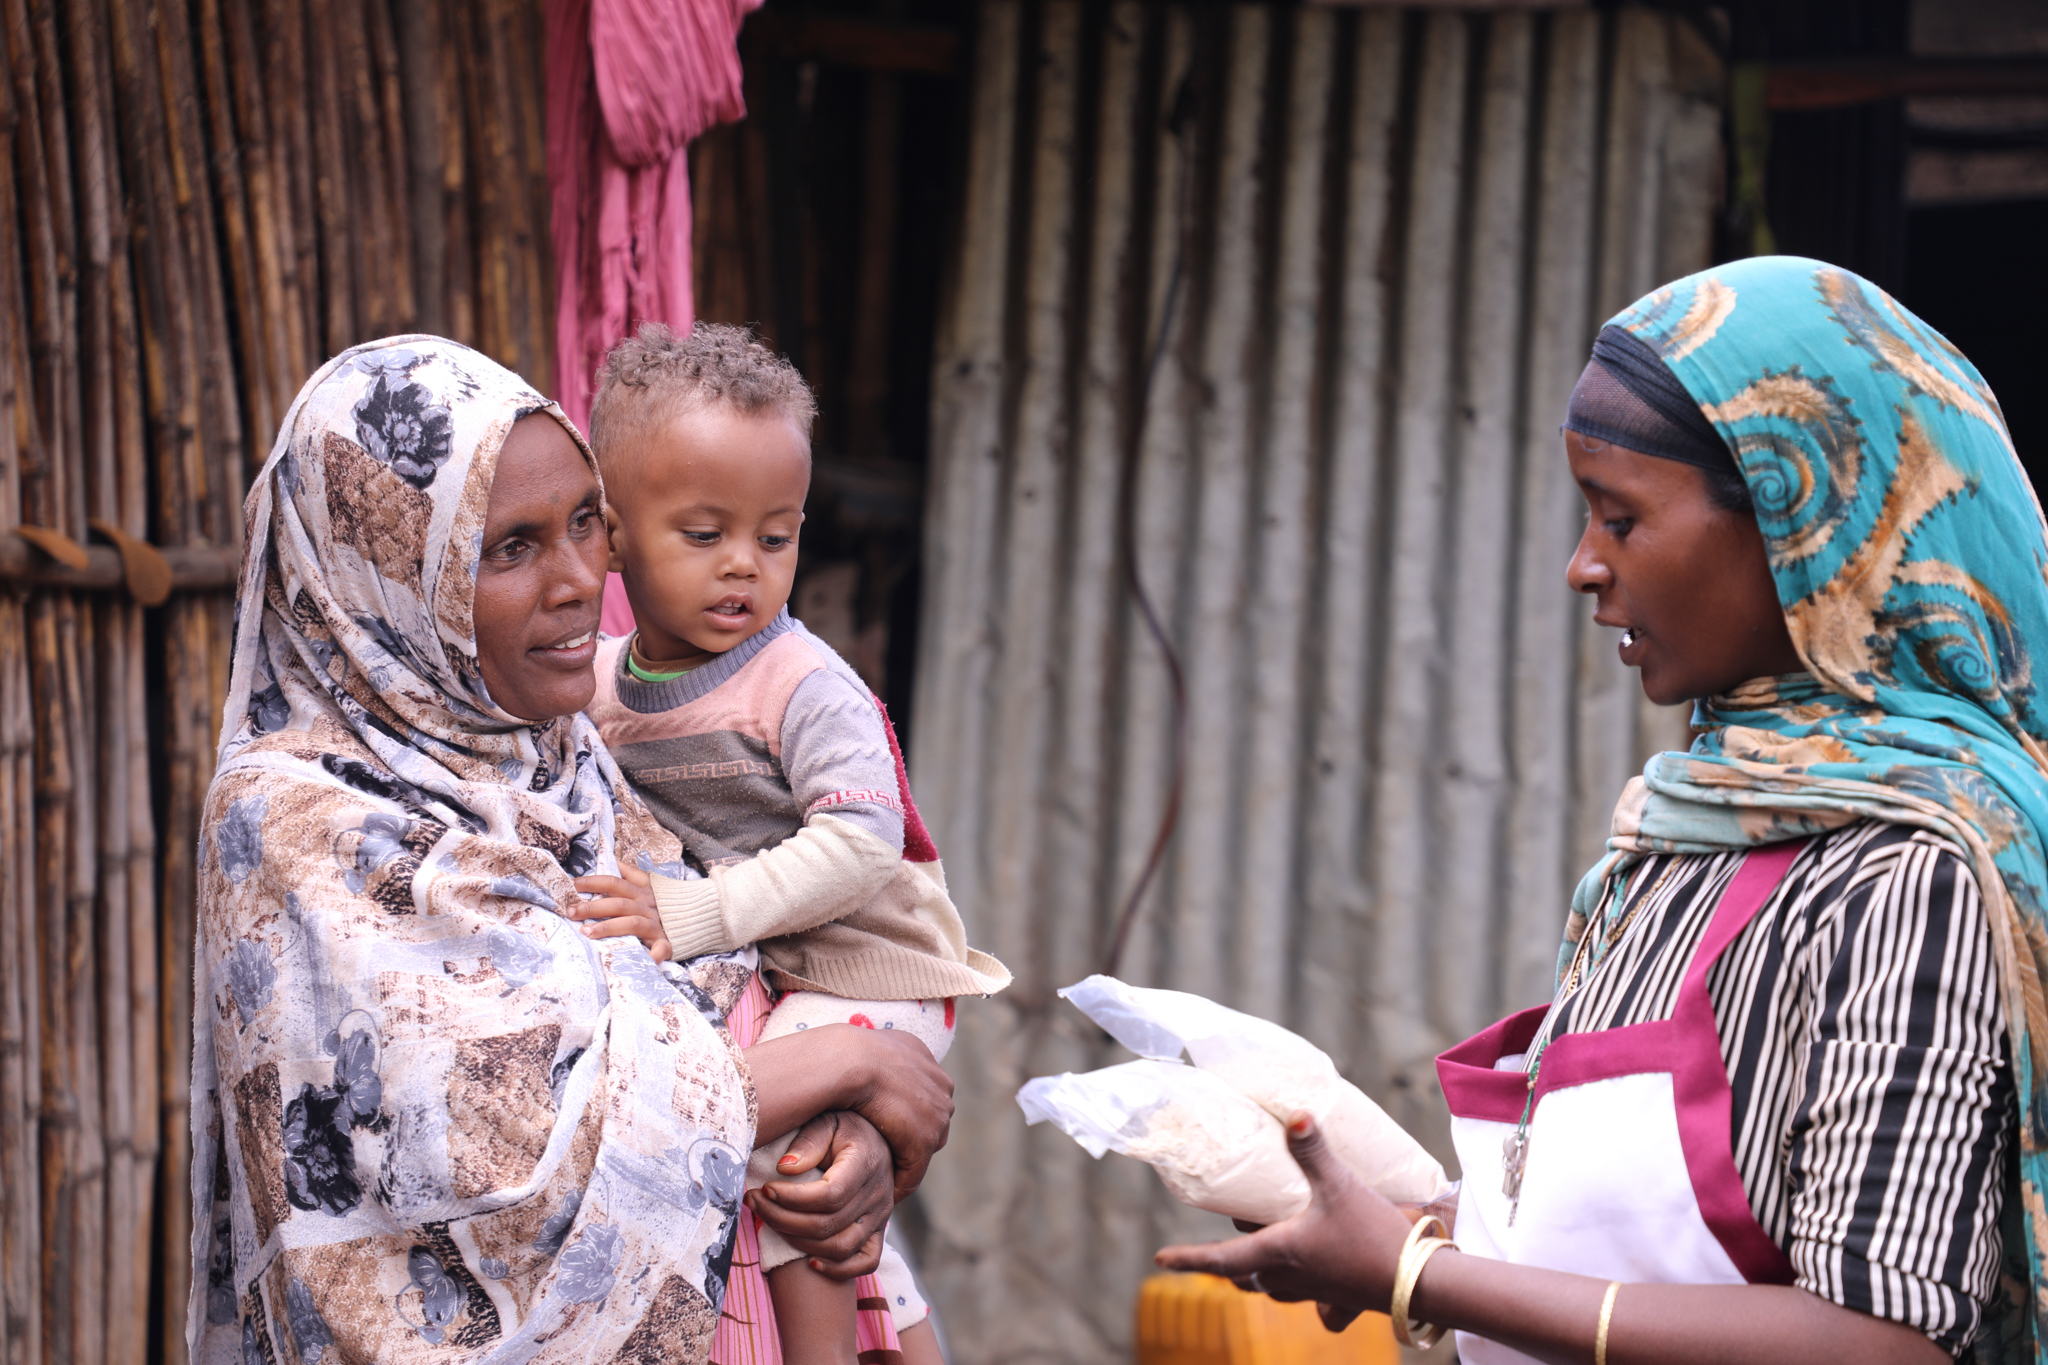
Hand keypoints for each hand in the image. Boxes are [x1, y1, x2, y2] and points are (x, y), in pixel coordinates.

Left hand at [569, 864, 668, 961]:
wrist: (699, 914)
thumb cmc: (666, 902)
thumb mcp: (651, 884)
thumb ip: (632, 874)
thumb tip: (615, 861)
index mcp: (641, 892)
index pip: (615, 883)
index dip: (594, 882)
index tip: (573, 885)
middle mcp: (647, 907)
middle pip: (618, 904)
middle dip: (593, 907)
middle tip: (571, 912)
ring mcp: (657, 925)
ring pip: (632, 923)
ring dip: (609, 927)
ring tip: (587, 932)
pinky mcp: (666, 942)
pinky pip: (660, 948)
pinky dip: (652, 955)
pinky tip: (641, 960)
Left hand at [748, 1111, 893, 1279]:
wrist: (876, 1137)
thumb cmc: (844, 1127)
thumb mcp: (827, 1120)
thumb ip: (808, 1141)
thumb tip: (784, 1168)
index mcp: (866, 1162)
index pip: (829, 1195)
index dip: (792, 1199)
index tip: (764, 1188)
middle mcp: (878, 1193)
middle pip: (828, 1224)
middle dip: (782, 1219)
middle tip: (754, 1202)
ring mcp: (881, 1216)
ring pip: (841, 1247)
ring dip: (799, 1243)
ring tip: (771, 1223)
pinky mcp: (879, 1231)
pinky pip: (866, 1262)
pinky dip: (838, 1269)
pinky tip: (810, 1262)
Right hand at [840, 1027, 953, 1203]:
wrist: (845, 1060)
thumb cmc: (835, 1056)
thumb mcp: (855, 1051)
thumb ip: (866, 1062)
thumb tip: (857, 1069)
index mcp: (919, 1053)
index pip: (920, 1093)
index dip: (900, 1113)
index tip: (880, 1127)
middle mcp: (937, 1080)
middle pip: (929, 1120)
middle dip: (909, 1136)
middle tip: (882, 1156)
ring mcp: (937, 1110)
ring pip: (923, 1147)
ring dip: (904, 1162)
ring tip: (879, 1178)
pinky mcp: (925, 1138)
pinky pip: (913, 1170)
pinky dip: (898, 1183)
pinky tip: (880, 1192)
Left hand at [1154, 1114, 1414, 1326]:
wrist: (1420, 1283)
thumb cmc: (1372, 1235)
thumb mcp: (1340, 1185)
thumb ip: (1314, 1151)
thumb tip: (1296, 1114)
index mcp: (1278, 1253)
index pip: (1220, 1261)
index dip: (1189, 1259)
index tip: (1160, 1259)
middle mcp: (1289, 1279)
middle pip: (1244, 1274)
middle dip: (1227, 1261)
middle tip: (1222, 1240)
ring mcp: (1315, 1293)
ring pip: (1273, 1288)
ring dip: (1260, 1271)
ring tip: (1260, 1248)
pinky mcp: (1339, 1299)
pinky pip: (1309, 1300)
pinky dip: (1302, 1287)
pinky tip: (1314, 1274)